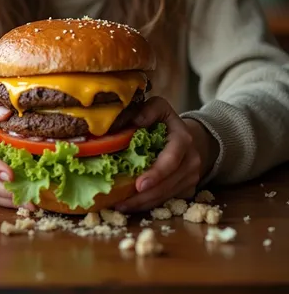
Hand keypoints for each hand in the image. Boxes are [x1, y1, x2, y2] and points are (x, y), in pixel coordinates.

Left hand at [115, 97, 218, 212]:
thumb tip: (134, 122)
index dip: (156, 174)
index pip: (172, 160)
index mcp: (183, 140)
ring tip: (120, 206)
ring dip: (143, 204)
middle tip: (121, 202)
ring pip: (166, 197)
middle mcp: (191, 161)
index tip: (139, 185)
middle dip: (144, 196)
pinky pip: (167, 201)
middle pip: (167, 185)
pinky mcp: (187, 190)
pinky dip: (149, 205)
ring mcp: (191, 178)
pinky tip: (131, 205)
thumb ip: (149, 110)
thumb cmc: (168, 123)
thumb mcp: (160, 108)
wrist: (193, 139)